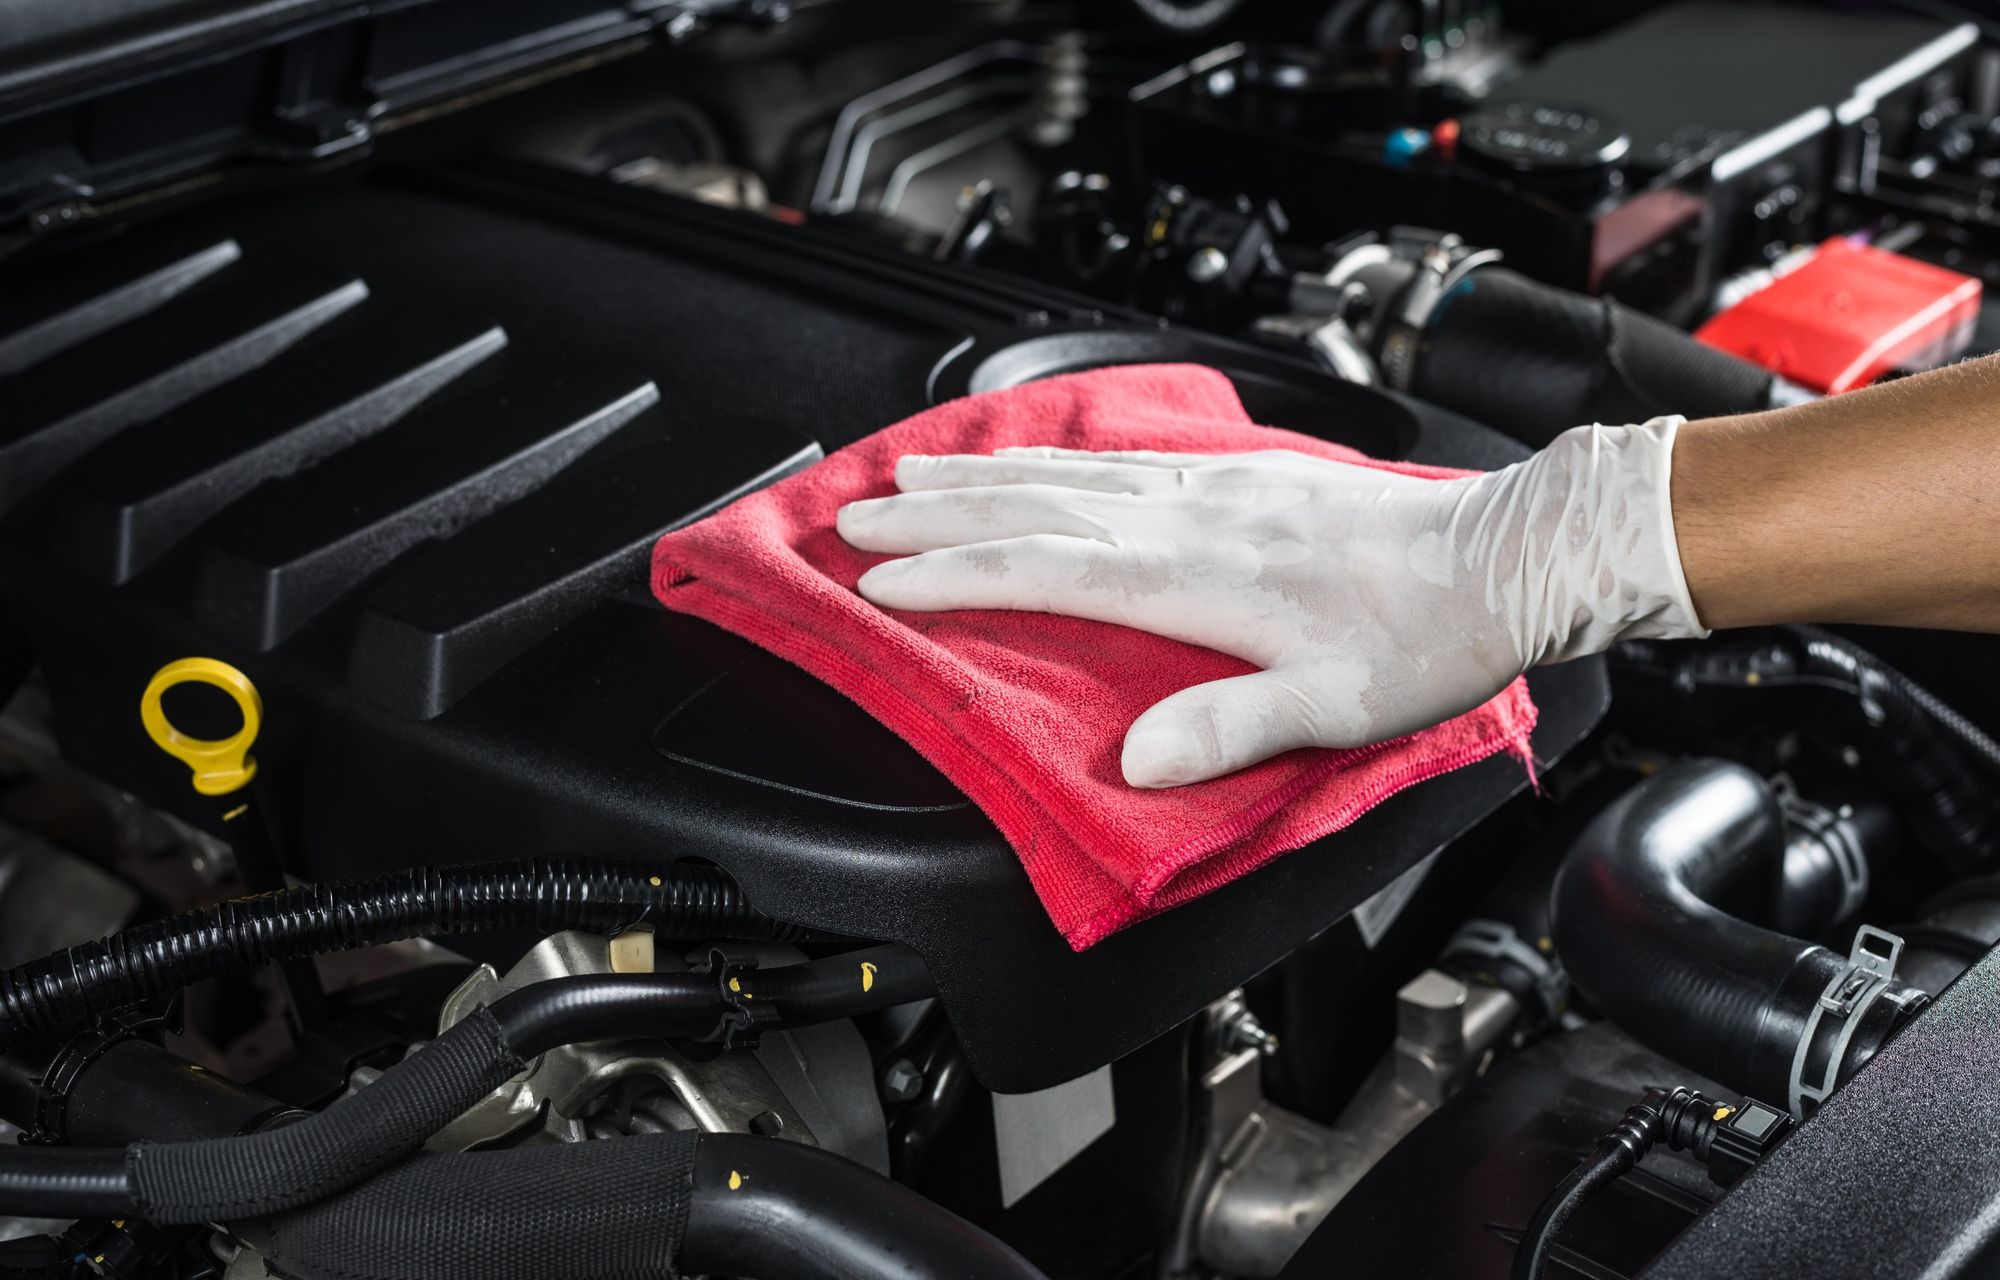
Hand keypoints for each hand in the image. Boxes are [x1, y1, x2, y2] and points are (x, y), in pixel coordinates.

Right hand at [836, 421, 1705, 786]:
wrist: (1503, 556)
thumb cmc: (1423, 638)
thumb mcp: (1334, 706)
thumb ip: (1230, 727)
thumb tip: (1133, 760)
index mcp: (1196, 574)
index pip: (1044, 567)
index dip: (952, 573)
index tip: (880, 577)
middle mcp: (1190, 516)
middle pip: (1035, 506)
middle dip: (935, 511)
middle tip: (854, 514)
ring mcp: (1212, 486)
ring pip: (1069, 470)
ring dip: (981, 472)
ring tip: (912, 467)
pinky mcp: (1238, 474)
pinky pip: (1119, 454)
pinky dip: (1055, 453)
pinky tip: (1036, 456)